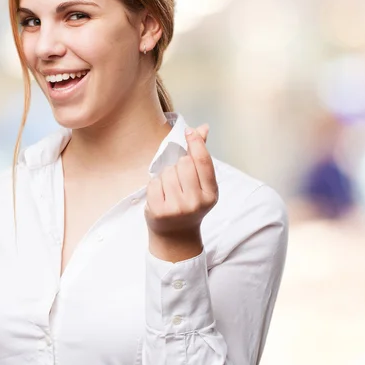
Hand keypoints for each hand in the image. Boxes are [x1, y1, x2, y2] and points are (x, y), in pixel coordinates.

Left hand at [145, 124, 217, 240]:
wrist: (175, 236)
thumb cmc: (188, 205)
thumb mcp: (200, 185)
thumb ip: (201, 157)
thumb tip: (203, 128)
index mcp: (211, 194)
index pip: (203, 162)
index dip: (196, 143)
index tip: (189, 132)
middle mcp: (196, 202)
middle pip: (183, 164)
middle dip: (178, 166)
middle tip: (178, 182)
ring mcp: (178, 208)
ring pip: (167, 172)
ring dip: (165, 177)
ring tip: (170, 191)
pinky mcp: (160, 211)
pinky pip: (154, 183)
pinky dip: (154, 186)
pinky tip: (160, 196)